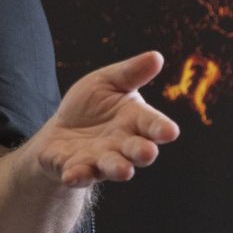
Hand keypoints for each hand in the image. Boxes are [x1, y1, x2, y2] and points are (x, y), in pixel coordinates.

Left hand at [29, 51, 180, 190]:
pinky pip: (78, 174)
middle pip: (137, 150)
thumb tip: (156, 56)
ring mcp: (100, 160)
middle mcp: (122, 144)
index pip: (152, 124)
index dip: (161, 128)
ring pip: (112, 166)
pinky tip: (71, 175)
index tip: (170, 132)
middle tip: (148, 152)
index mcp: (135, 120)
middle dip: (142, 152)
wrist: (62, 129)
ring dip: (117, 168)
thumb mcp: (108, 81)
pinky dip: (77, 176)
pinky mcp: (76, 169)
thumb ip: (131, 72)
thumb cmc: (92, 104)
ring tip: (124, 170)